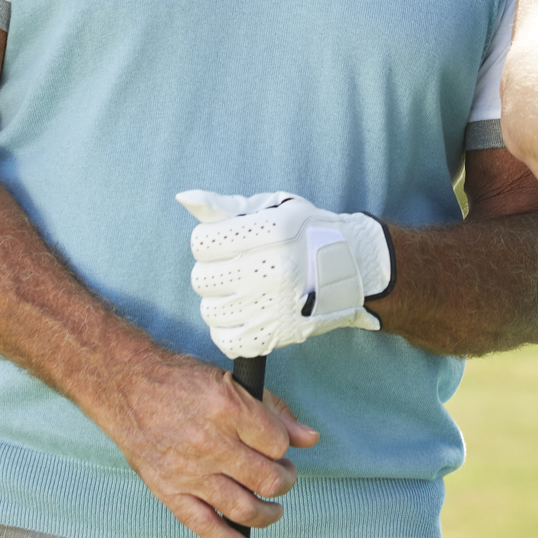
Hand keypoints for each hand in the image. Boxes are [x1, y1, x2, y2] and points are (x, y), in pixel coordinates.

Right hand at [89, 347, 319, 537]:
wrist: (126, 385)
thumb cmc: (177, 379)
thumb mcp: (231, 382)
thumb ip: (273, 410)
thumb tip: (308, 437)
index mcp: (228, 408)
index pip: (278, 444)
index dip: (286, 447)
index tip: (281, 447)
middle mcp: (210, 442)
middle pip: (267, 479)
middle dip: (284, 480)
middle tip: (283, 475)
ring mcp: (189, 471)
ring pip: (244, 507)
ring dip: (268, 513)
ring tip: (272, 506)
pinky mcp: (170, 490)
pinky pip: (204, 525)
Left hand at [178, 189, 392, 357]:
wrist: (352, 269)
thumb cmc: (305, 233)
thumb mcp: (271, 208)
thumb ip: (224, 206)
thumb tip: (185, 198)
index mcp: (271, 233)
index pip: (202, 242)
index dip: (209, 240)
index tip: (227, 241)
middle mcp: (272, 270)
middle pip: (201, 278)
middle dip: (213, 270)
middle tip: (237, 266)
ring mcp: (273, 307)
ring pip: (209, 310)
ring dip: (220, 300)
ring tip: (243, 290)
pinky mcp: (274, 336)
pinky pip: (225, 339)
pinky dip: (228, 328)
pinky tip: (245, 313)